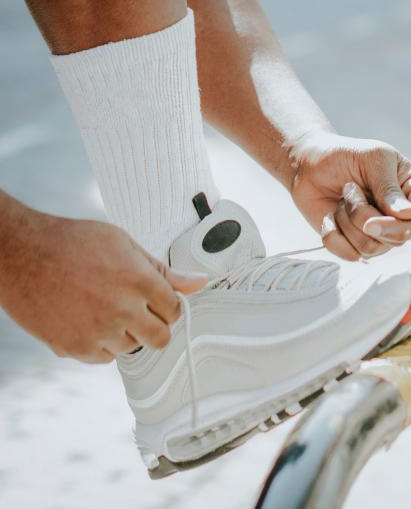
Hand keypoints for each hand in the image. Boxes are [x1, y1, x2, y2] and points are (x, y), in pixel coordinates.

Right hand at [0, 210, 206, 363]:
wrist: (20, 253)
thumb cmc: (72, 242)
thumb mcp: (124, 244)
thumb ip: (163, 270)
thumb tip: (199, 283)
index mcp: (140, 281)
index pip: (175, 309)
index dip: (168, 305)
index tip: (158, 301)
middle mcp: (122, 310)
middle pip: (161, 338)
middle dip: (155, 326)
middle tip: (139, 311)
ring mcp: (98, 332)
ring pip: (132, 348)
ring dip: (125, 333)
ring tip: (104, 307)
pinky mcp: (75, 347)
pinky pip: (104, 358)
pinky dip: (101, 344)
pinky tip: (88, 319)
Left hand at [289, 132, 410, 259]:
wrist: (309, 166)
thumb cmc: (345, 155)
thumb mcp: (371, 159)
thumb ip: (389, 188)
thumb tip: (410, 214)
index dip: (402, 227)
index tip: (372, 222)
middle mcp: (404, 216)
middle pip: (396, 238)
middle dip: (363, 216)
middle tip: (349, 189)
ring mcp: (382, 233)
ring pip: (371, 248)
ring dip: (347, 222)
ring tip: (342, 199)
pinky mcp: (358, 245)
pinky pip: (350, 255)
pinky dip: (333, 234)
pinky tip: (331, 216)